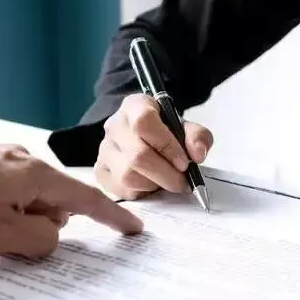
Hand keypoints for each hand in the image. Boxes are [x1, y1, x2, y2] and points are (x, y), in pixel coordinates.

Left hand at [0, 138, 142, 256]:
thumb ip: (40, 240)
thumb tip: (53, 236)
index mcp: (36, 177)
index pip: (87, 200)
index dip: (113, 218)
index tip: (134, 229)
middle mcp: (25, 162)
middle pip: (53, 203)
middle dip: (41, 227)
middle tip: (9, 242)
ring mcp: (1, 160)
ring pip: (27, 200)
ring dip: (15, 221)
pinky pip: (6, 193)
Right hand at [96, 94, 213, 199]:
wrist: (145, 141)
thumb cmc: (166, 134)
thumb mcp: (186, 128)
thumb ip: (198, 137)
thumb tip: (197, 154)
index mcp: (134, 106)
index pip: (144, 122)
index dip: (167, 146)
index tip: (184, 162)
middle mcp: (114, 126)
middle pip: (137, 155)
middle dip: (166, 175)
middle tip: (182, 182)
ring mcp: (105, 150)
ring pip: (128, 176)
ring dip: (154, 185)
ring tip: (165, 182)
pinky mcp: (101, 172)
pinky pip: (121, 190)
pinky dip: (141, 193)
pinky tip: (150, 186)